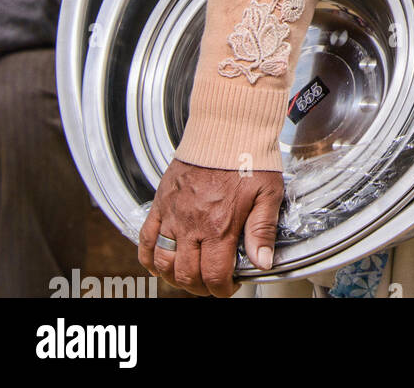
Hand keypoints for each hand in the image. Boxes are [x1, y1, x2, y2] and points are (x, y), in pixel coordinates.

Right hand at [138, 157, 283, 297]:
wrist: (227, 124)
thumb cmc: (249, 154)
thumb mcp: (268, 193)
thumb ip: (262, 230)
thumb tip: (263, 263)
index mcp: (220, 225)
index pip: (214, 275)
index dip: (222, 289)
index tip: (230, 286)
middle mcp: (192, 223)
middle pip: (186, 274)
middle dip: (200, 287)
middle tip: (211, 283)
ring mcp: (173, 213)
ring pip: (163, 262)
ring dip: (174, 277)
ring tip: (188, 276)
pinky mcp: (161, 201)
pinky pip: (146, 238)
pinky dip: (148, 257)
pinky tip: (158, 263)